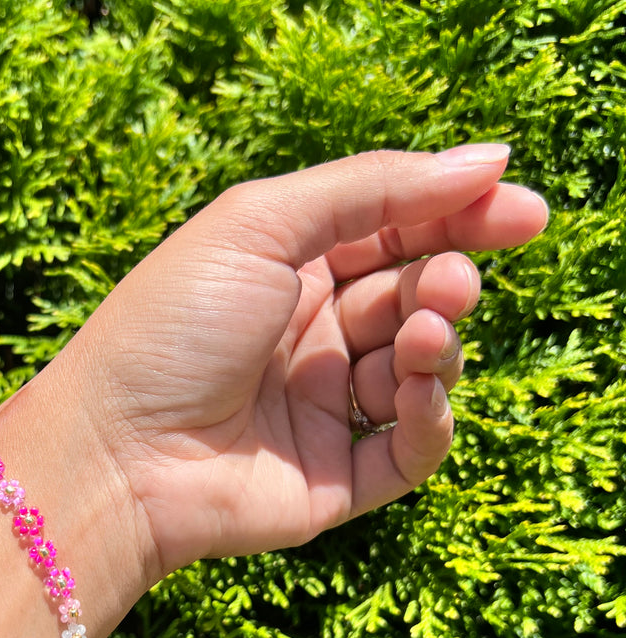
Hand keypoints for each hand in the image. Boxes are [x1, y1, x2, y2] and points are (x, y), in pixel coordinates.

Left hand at [56, 147, 547, 582]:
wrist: (113, 452)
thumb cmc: (169, 328)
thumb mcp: (262, 225)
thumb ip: (374, 188)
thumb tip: (488, 157)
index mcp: (287, 268)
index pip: (396, 231)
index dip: (460, 217)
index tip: (523, 211)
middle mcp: (309, 336)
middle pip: (414, 296)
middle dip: (446, 282)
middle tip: (447, 283)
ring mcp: (324, 409)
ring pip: (422, 370)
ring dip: (438, 345)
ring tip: (421, 338)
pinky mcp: (336, 479)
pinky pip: (412, 448)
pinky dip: (431, 416)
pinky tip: (416, 390)